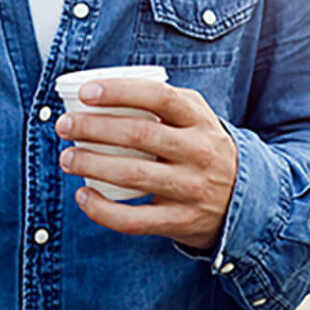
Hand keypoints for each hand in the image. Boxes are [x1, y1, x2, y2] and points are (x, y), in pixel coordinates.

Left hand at [55, 79, 237, 251]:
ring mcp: (191, 189)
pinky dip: (103, 210)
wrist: (245, 201)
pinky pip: (136, 220)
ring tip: (66, 158)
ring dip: (91, 164)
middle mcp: (199, 153)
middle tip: (63, 126)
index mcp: (200, 120)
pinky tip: (83, 196)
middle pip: (138, 135)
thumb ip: (161, 100)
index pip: (158, 97)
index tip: (85, 93)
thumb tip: (102, 87)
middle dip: (93, 128)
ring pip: (133, 175)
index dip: (119, 92)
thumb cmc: (203, 148)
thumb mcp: (196, 118)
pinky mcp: (182, 221)